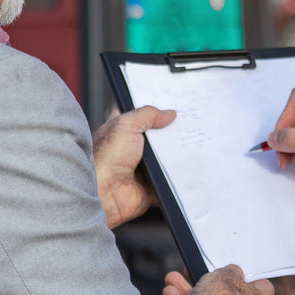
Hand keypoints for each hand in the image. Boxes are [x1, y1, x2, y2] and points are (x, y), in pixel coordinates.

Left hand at [92, 105, 174, 228]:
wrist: (105, 192)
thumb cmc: (106, 159)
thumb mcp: (126, 124)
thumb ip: (147, 115)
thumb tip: (167, 113)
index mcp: (122, 129)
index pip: (139, 113)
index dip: (154, 107)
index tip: (172, 102)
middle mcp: (132, 146)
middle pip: (157, 134)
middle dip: (171, 129)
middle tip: (186, 122)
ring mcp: (142, 165)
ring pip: (166, 154)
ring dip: (177, 151)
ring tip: (190, 141)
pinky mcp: (151, 182)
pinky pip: (170, 176)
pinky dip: (178, 172)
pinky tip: (186, 163)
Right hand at [163, 264, 274, 294]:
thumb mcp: (226, 275)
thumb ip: (230, 271)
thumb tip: (232, 273)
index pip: (260, 286)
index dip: (246, 276)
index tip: (232, 269)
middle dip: (207, 283)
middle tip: (196, 272)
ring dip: (189, 293)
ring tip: (173, 280)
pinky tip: (170, 294)